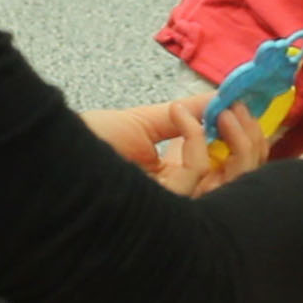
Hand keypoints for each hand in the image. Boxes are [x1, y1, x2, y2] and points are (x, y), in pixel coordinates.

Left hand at [80, 95, 269, 196]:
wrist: (53, 150)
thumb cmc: (89, 140)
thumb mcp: (147, 121)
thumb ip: (187, 113)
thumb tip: (222, 98)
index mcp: (176, 178)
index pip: (226, 165)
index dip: (242, 138)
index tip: (243, 104)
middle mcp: (181, 194)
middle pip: (238, 178)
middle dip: (249, 139)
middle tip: (239, 106)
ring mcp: (175, 202)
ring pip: (230, 180)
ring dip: (235, 139)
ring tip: (222, 108)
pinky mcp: (165, 204)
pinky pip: (198, 172)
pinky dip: (195, 138)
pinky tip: (178, 115)